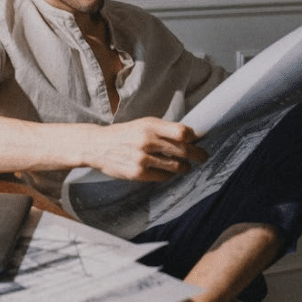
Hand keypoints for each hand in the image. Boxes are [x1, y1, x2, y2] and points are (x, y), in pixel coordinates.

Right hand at [88, 117, 207, 181]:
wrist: (97, 145)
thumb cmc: (124, 134)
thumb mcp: (143, 124)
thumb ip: (164, 129)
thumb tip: (191, 136)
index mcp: (150, 125)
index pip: (182, 132)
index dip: (194, 137)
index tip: (198, 140)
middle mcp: (147, 141)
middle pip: (183, 150)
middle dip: (198, 155)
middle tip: (204, 157)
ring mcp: (142, 158)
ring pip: (176, 166)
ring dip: (185, 167)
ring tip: (185, 166)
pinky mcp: (138, 173)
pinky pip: (164, 177)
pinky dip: (169, 175)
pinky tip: (168, 171)